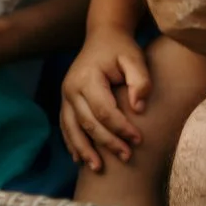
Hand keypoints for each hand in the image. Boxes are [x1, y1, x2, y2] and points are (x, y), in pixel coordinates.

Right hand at [59, 27, 148, 172]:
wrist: (103, 35)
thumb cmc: (122, 48)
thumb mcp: (135, 58)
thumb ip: (141, 81)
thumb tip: (139, 108)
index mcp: (88, 77)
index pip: (104, 111)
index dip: (121, 128)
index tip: (139, 140)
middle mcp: (71, 87)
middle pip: (88, 123)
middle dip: (107, 143)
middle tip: (127, 157)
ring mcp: (65, 95)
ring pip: (72, 129)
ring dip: (84, 150)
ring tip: (98, 169)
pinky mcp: (66, 100)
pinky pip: (66, 126)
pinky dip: (72, 143)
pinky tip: (80, 159)